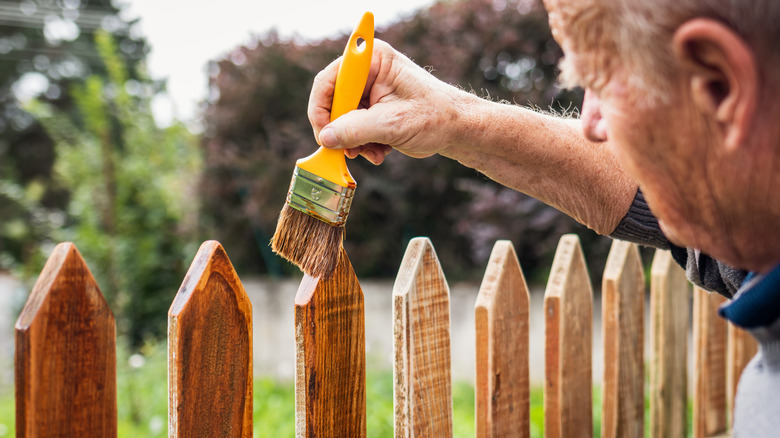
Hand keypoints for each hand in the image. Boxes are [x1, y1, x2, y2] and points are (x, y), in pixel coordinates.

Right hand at [308, 39, 469, 164]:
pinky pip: (353, 127)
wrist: (457, 129)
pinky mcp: (372, 107)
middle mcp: (367, 71)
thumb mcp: (392, 124)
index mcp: (373, 60)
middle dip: (341, 131)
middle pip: (333, 102)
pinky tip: (380, 151)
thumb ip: (356, 129)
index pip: (330, 80)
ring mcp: (369, 90)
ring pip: (341, 119)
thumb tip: (325, 137)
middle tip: (351, 151)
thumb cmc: (435, 117)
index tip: (325, 135)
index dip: (322, 108)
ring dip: (354, 141)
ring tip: (373, 153)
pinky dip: (362, 143)